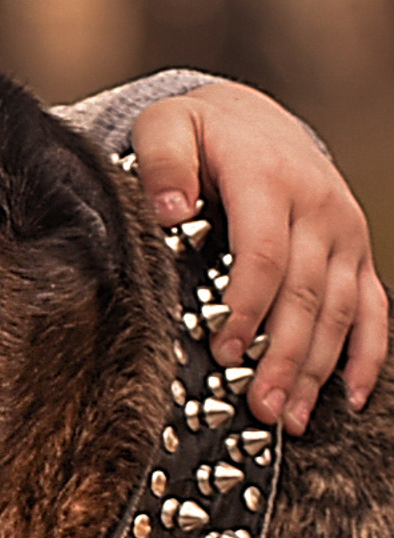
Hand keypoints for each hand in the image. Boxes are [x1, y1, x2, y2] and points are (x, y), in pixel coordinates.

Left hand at [131, 84, 385, 434]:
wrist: (253, 120)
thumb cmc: (203, 133)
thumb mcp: (169, 128)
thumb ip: (164, 162)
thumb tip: (169, 208)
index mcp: (270, 181)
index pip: (265, 254)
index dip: (247, 307)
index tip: (222, 351)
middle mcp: (319, 209)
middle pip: (306, 294)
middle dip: (283, 355)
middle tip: (260, 406)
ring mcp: (346, 234)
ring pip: (339, 310)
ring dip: (317, 368)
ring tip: (289, 418)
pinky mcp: (357, 254)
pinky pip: (373, 308)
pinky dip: (367, 354)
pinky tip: (352, 396)